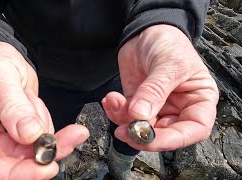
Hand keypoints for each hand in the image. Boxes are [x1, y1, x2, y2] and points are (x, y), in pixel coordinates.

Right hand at [0, 41, 88, 178]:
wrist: (2, 56)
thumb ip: (13, 105)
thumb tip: (29, 134)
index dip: (8, 173)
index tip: (38, 168)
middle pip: (7, 164)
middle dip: (37, 158)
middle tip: (60, 146)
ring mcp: (1, 138)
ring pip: (29, 155)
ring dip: (47, 138)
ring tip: (35, 103)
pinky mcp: (19, 136)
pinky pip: (40, 143)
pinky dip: (53, 135)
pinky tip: (47, 114)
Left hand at [102, 25, 218, 150]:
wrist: (146, 31)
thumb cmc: (168, 43)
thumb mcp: (168, 64)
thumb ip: (155, 91)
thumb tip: (140, 116)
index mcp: (198, 100)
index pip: (194, 129)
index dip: (173, 140)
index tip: (150, 138)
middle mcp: (179, 108)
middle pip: (164, 133)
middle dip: (141, 134)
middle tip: (123, 130)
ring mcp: (156, 108)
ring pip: (140, 127)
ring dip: (123, 120)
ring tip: (114, 101)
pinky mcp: (136, 103)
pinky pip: (125, 116)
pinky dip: (115, 112)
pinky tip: (111, 98)